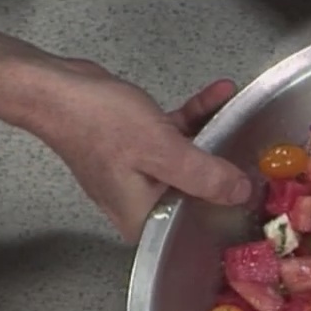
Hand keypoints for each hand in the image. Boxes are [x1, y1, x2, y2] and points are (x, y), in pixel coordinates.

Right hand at [31, 62, 251, 241]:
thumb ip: (205, 177)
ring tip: (234, 110)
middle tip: (257, 148)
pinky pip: (176, 137)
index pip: (196, 223)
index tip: (256, 190)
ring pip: (189, 159)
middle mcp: (142, 203)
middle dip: (225, 166)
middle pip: (197, 192)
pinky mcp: (137, 147)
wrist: (54, 87)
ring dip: (212, 132)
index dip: (226, 207)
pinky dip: (195, 117)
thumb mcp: (163, 152)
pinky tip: (217, 94)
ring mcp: (139, 174)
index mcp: (144, 218)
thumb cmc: (96, 122)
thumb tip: (239, 193)